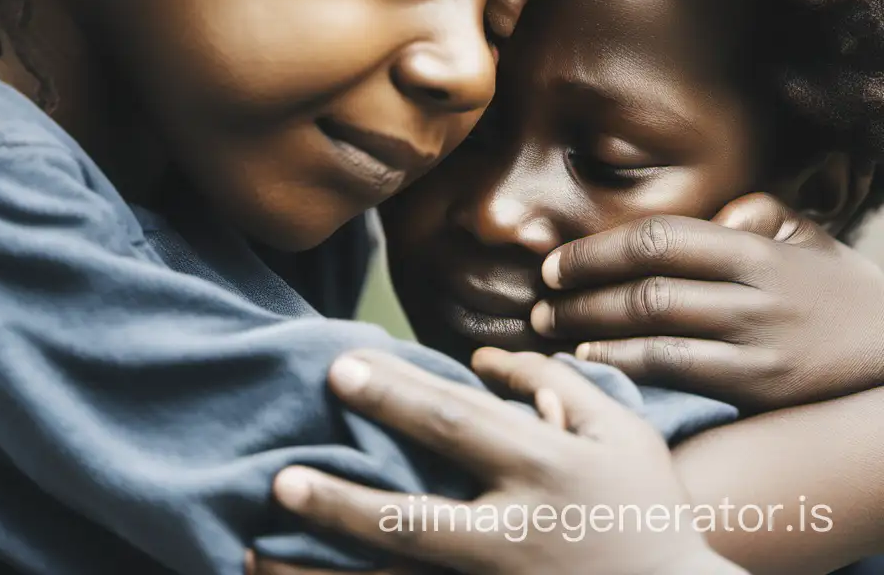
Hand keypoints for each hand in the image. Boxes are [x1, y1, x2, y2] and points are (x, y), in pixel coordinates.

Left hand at [257, 348, 742, 574]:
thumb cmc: (649, 505)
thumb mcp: (620, 427)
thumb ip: (554, 381)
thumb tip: (481, 357)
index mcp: (545, 468)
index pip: (454, 423)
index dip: (394, 393)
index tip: (339, 365)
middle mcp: (516, 533)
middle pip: (416, 515)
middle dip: (345, 495)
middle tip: (281, 471)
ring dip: (332, 564)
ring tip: (262, 546)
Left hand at [530, 194, 883, 410]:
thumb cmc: (829, 285)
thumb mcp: (799, 232)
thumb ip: (747, 211)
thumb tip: (702, 215)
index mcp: (751, 248)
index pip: (656, 239)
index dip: (596, 250)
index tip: (556, 264)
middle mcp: (750, 292)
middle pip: (646, 286)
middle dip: (581, 293)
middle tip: (540, 301)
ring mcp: (755, 342)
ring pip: (655, 329)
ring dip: (591, 329)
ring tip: (551, 329)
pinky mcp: (759, 386)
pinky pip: (677, 371)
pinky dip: (627, 363)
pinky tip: (592, 360)